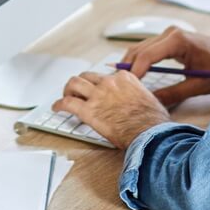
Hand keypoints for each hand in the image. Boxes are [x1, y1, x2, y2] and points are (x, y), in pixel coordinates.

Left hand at [53, 70, 170, 148]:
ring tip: (65, 96)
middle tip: (77, 91)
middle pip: (87, 76)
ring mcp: (97, 95)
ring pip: (74, 83)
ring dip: (68, 89)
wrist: (149, 134)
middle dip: (80, 83)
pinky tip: (56, 108)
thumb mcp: (150, 100)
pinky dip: (59, 104)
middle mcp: (109, 82)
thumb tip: (139, 101)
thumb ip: (138, 96)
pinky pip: (67, 103)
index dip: (99, 84)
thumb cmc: (153, 122)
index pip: (106, 76)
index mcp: (124, 78)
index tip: (97, 91)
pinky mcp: (88, 111)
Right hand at [123, 27, 209, 107]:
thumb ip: (173, 94)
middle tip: (117, 88)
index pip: (147, 56)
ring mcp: (168, 34)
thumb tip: (152, 103)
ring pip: (140, 48)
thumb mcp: (197, 86)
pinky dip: (138, 61)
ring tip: (122, 84)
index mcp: (177, 40)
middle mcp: (170, 33)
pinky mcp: (169, 39)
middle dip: (126, 68)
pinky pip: (147, 49)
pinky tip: (134, 76)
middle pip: (138, 50)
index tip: (125, 88)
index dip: (134, 72)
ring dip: (130, 64)